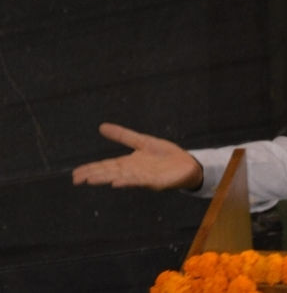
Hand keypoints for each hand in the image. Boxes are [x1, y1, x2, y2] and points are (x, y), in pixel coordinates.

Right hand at [72, 123, 202, 190]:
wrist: (188, 164)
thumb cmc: (165, 155)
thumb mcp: (143, 141)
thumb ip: (123, 135)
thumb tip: (101, 127)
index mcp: (129, 163)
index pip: (106, 166)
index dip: (91, 169)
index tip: (75, 174)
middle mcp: (134, 171)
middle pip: (110, 173)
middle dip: (94, 175)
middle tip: (76, 179)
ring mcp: (144, 177)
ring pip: (122, 178)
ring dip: (106, 179)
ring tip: (91, 180)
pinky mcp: (156, 181)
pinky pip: (140, 181)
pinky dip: (128, 182)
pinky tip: (117, 182)